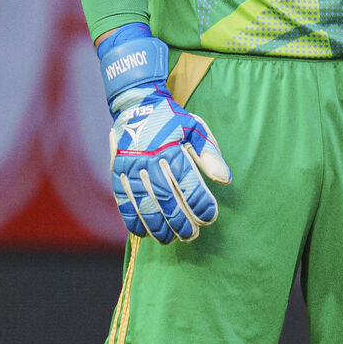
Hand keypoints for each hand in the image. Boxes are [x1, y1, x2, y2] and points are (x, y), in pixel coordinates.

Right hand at [97, 24, 231, 242]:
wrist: (137, 104)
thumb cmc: (172, 120)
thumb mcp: (195, 129)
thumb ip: (210, 155)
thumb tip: (225, 180)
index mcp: (170, 148)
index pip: (187, 182)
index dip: (199, 203)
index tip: (210, 217)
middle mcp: (148, 159)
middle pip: (166, 198)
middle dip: (180, 220)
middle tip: (192, 235)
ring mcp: (130, 166)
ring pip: (144, 203)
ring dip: (157, 225)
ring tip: (170, 239)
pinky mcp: (117, 172)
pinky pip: (123, 200)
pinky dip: (133, 219)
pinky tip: (144, 233)